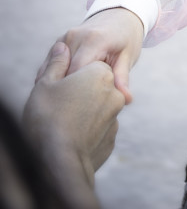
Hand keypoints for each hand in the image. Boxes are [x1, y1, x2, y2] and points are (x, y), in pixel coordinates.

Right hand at [24, 41, 125, 205]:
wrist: (59, 164)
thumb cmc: (48, 118)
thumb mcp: (46, 84)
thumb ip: (57, 63)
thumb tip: (62, 48)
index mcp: (99, 72)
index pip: (83, 64)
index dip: (64, 74)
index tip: (53, 87)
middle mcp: (113, 91)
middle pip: (92, 83)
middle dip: (76, 89)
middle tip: (56, 102)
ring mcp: (115, 116)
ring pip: (96, 105)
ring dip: (82, 108)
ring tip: (62, 120)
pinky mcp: (111, 136)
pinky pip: (97, 124)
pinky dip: (86, 126)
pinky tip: (70, 133)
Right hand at [37, 8, 143, 103]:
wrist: (119, 15)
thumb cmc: (126, 38)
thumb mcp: (128, 56)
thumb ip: (122, 78)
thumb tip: (126, 99)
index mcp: (93, 40)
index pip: (78, 72)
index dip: (78, 94)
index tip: (82, 111)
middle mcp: (75, 36)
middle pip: (62, 73)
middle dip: (67, 93)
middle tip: (74, 113)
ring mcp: (64, 38)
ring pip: (53, 71)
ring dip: (59, 87)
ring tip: (68, 105)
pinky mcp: (59, 43)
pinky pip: (52, 66)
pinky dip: (56, 80)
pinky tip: (63, 93)